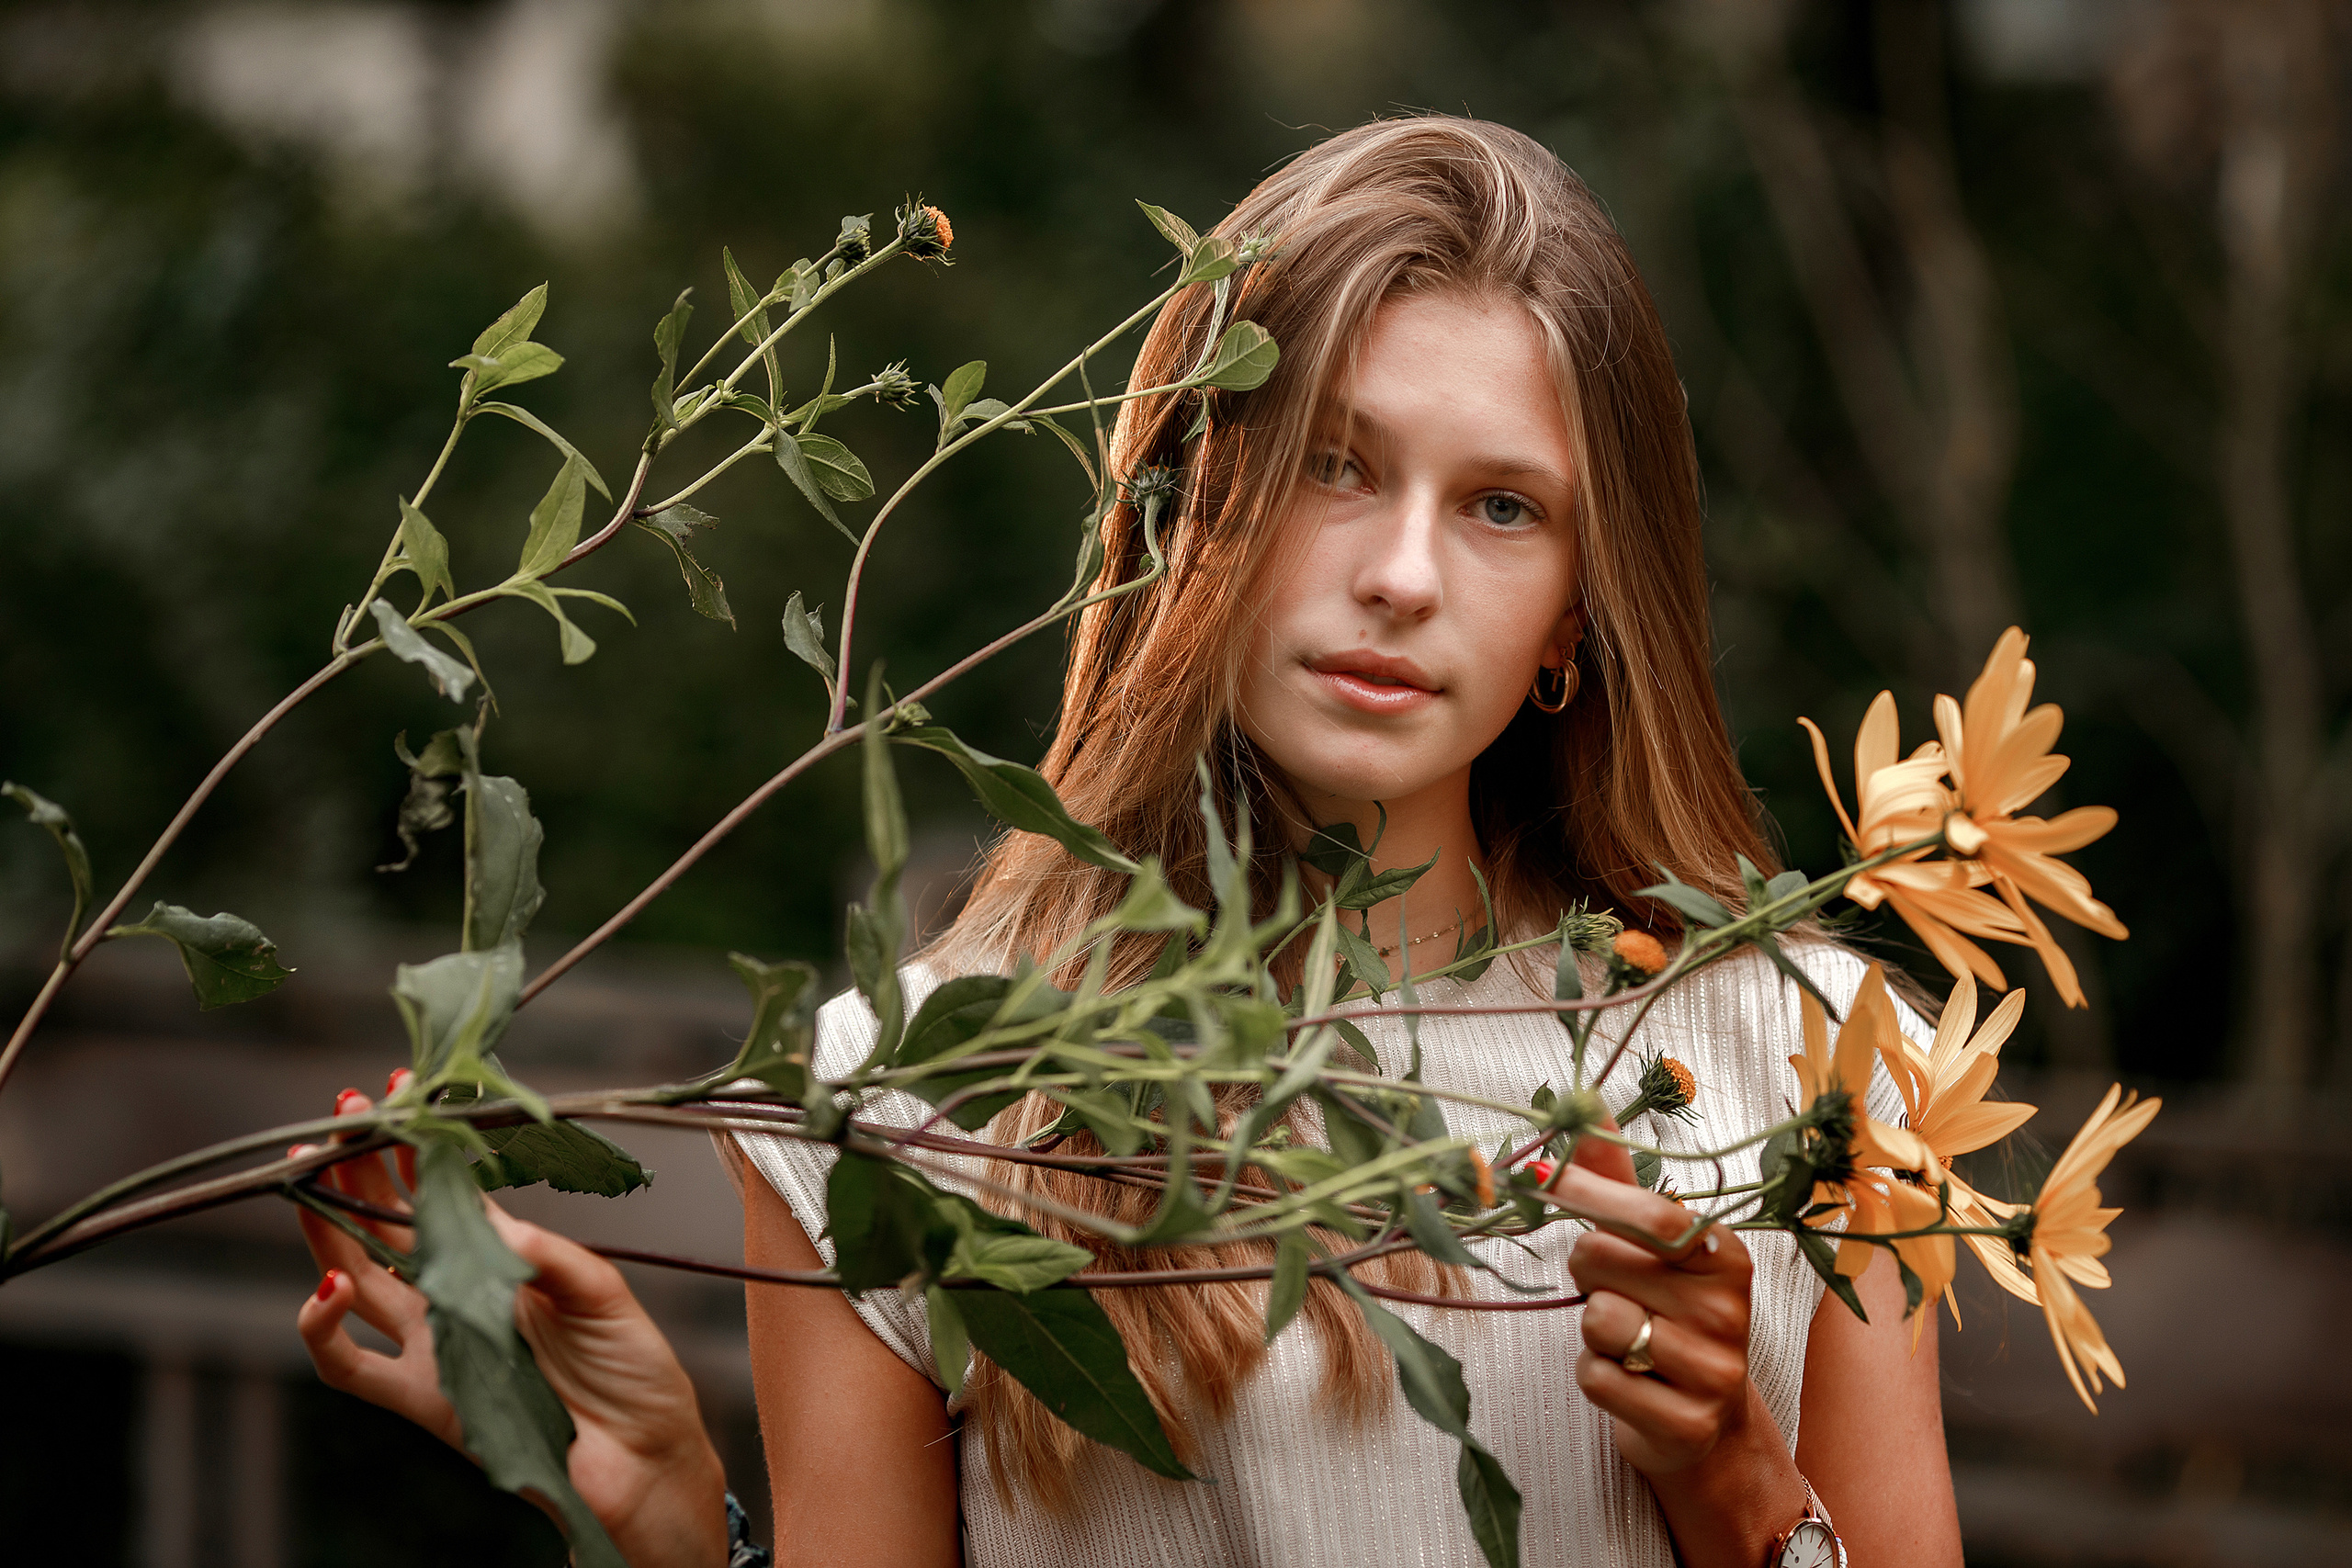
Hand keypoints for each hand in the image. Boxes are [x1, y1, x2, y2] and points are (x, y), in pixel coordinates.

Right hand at [291, 1077, 728, 1567]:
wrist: (644, 1456)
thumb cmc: (632, 1368)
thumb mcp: (599, 1289)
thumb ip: (541, 1250)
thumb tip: (485, 1212)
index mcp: (501, 1260)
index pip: (442, 1194)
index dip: (414, 1149)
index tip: (396, 1097)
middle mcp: (458, 1296)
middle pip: (386, 1226)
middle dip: (357, 1172)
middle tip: (340, 1119)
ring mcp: (435, 1344)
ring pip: (354, 1279)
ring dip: (325, 1229)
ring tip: (315, 1179)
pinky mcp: (423, 1398)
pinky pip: (350, 1367)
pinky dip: (323, 1328)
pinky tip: (328, 1287)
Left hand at [1550, 1128, 1804, 1566]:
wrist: (1704, 1425)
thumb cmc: (1667, 1318)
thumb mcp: (1649, 1249)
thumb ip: (1616, 1180)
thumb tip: (1585, 1101)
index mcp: (1724, 1254)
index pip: (1651, 1212)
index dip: (1586, 1191)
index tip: (1535, 1175)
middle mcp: (1730, 1308)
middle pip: (1602, 1259)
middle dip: (1586, 1273)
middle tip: (1614, 1292)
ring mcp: (1716, 1369)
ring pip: (1597, 1320)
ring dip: (1591, 1331)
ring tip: (1626, 1341)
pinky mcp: (1689, 1423)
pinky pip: (1597, 1378)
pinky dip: (1595, 1376)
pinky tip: (1627, 1381)